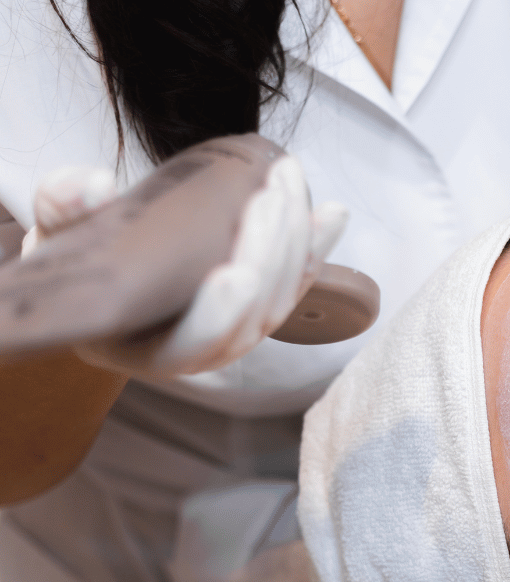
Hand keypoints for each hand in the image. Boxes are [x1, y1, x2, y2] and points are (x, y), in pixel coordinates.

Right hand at [22, 158, 347, 376]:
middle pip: (252, 316)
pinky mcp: (264, 304)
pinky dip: (319, 244)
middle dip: (268, 255)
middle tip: (268, 197)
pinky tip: (333, 211)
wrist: (107, 267)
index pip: (192, 346)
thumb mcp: (55, 239)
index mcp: (146, 349)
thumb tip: (89, 185)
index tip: (234, 273)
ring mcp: (239, 330)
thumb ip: (64, 212)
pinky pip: (301, 279)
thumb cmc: (78, 260)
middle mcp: (201, 350)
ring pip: (283, 297)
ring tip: (287, 182)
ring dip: (295, 240)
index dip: (218, 315)